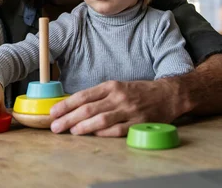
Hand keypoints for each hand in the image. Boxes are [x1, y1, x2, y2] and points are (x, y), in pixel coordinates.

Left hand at [49, 79, 175, 136]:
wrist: (168, 94)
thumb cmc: (138, 92)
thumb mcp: (117, 87)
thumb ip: (98, 96)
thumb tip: (75, 107)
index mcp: (111, 86)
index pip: (83, 95)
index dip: (66, 104)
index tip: (53, 112)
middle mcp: (118, 97)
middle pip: (88, 108)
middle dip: (68, 118)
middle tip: (55, 126)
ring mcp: (129, 110)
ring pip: (101, 119)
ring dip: (83, 126)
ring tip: (70, 131)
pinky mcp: (138, 123)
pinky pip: (117, 130)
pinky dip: (103, 134)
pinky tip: (93, 136)